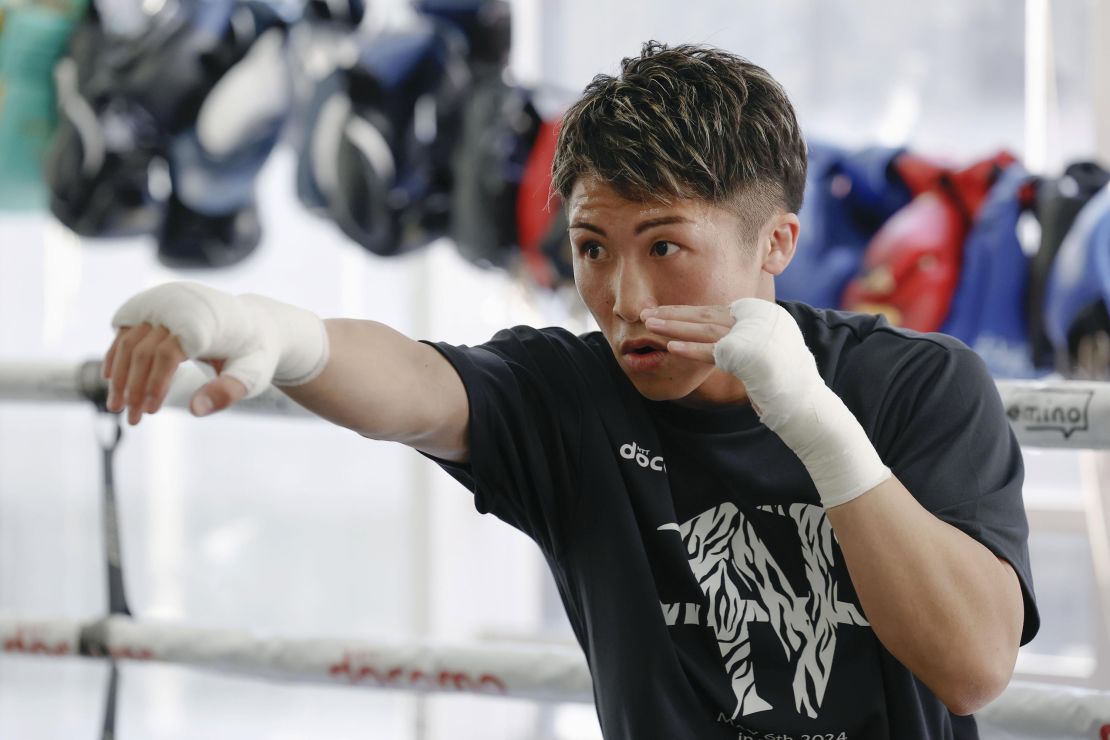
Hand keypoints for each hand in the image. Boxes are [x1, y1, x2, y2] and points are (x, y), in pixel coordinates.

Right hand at [103, 282, 328, 425]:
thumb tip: (196, 410)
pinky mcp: (155, 303)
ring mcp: (164, 301)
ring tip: (118, 407)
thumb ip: (227, 391)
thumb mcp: (252, 375)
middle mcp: (180, 304)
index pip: (167, 355)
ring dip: (120, 376)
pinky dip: (117, 354)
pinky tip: (112, 379)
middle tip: (132, 420)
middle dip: (133, 388)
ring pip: (129, 341)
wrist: (255, 324)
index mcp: (204, 321)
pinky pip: (127, 329)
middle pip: (143, 349)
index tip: (150, 412)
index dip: (155, 385)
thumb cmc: (254, 353)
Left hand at [648, 298, 889, 506]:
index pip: (716, 310)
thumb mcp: (765, 352)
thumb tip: (721, 336)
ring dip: (674, 327)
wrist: (808, 404)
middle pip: (706, 315)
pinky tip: (670, 347)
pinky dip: (690, 349)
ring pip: (705, 329)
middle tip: (646, 313)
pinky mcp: (749, 355)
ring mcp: (755, 336)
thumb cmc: (787, 383)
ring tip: (649, 324)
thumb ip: (744, 339)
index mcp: (762, 314)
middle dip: (674, 315)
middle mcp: (759, 319)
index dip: (687, 311)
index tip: (664, 311)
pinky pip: (713, 351)